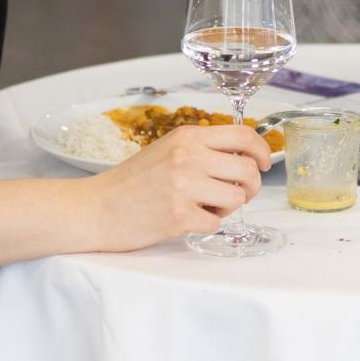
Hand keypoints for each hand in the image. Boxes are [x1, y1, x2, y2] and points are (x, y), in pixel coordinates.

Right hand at [88, 125, 270, 249]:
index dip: (263, 151)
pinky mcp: (178, 214)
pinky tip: (186, 219)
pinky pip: (216, 222)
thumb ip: (202, 149)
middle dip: (249, 187)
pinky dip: (206, 225)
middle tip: (233, 194)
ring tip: (202, 206)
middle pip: (248, 170)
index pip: (243, 135)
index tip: (264, 163)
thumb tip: (244, 157)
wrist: (95, 208)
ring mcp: (183, 185)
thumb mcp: (167, 150)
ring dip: (226, 207)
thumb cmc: (131, 182)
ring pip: (238, 197)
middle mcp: (188, 156)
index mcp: (187, 137)